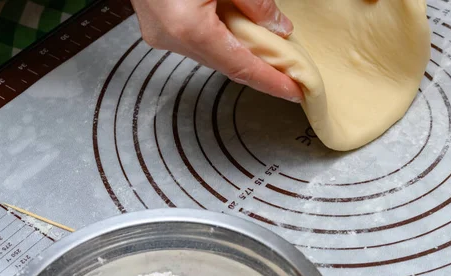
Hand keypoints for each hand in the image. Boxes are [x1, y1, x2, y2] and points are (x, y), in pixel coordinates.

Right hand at [130, 0, 303, 102]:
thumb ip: (256, 2)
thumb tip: (278, 28)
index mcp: (188, 27)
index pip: (240, 66)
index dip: (271, 82)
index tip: (294, 92)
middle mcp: (170, 37)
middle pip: (224, 63)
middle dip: (259, 68)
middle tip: (290, 72)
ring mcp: (160, 33)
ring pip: (210, 52)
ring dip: (239, 52)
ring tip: (270, 51)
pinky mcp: (157, 25)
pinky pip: (197, 40)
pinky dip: (221, 39)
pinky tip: (239, 33)